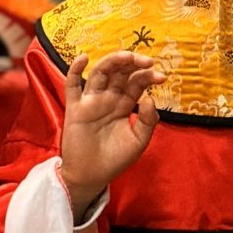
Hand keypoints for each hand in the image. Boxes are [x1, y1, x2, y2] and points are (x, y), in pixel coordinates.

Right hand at [58, 51, 161, 220]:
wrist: (92, 176)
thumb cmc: (115, 159)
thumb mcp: (138, 141)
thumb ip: (147, 121)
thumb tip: (149, 98)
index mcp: (124, 104)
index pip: (136, 82)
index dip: (148, 76)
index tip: (161, 76)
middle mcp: (108, 98)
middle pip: (120, 72)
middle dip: (133, 63)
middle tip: (147, 61)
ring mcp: (91, 101)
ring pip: (100, 73)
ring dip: (112, 61)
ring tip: (127, 56)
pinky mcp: (75, 108)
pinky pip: (71, 85)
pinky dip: (75, 70)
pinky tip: (83, 58)